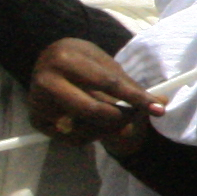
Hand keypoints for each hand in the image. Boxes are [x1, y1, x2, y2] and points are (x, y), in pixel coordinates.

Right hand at [28, 35, 156, 155]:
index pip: (108, 82)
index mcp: (66, 57)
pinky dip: (91, 135)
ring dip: (107, 127)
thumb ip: (129, 85)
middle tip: (134, 117)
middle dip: (120, 117)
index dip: (135, 97)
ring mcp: (38, 102)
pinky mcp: (36, 120)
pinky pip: (72, 139)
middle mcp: (46, 80)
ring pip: (84, 128)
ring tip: (114, 116)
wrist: (50, 62)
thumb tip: (160, 104)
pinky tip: (93, 122)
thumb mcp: (104, 64)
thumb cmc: (84, 63)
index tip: (157, 108)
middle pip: (93, 110)